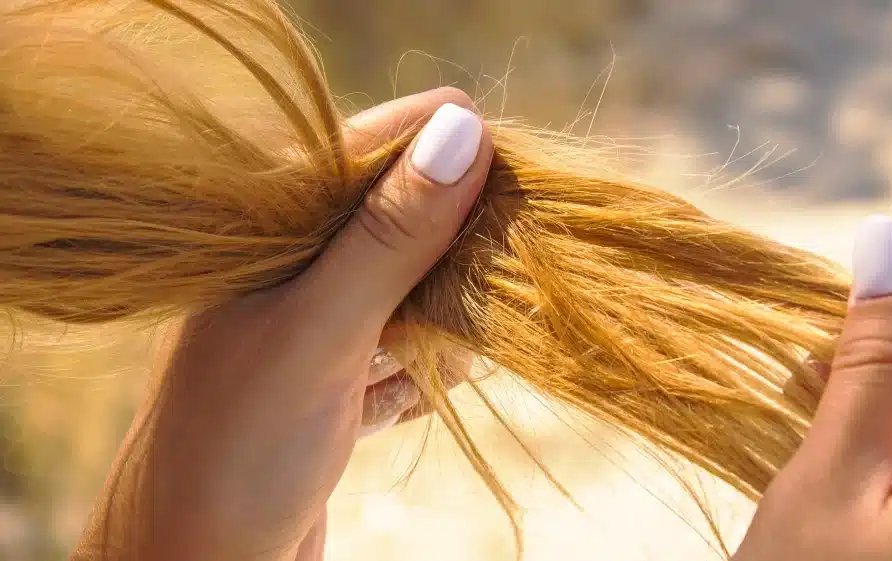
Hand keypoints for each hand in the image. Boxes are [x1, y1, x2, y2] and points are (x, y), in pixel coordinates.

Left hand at [73, 87, 490, 560]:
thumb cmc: (237, 449)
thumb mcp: (321, 331)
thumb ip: (389, 235)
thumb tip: (463, 127)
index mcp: (263, 227)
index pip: (370, 148)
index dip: (446, 152)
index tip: (517, 177)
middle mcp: (288, 264)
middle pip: (403, 218)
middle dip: (452, 254)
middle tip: (479, 291)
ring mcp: (312, 321)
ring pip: (412, 286)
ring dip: (443, 323)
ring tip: (434, 361)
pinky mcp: (333, 375)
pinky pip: (405, 346)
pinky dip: (421, 370)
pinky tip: (411, 397)